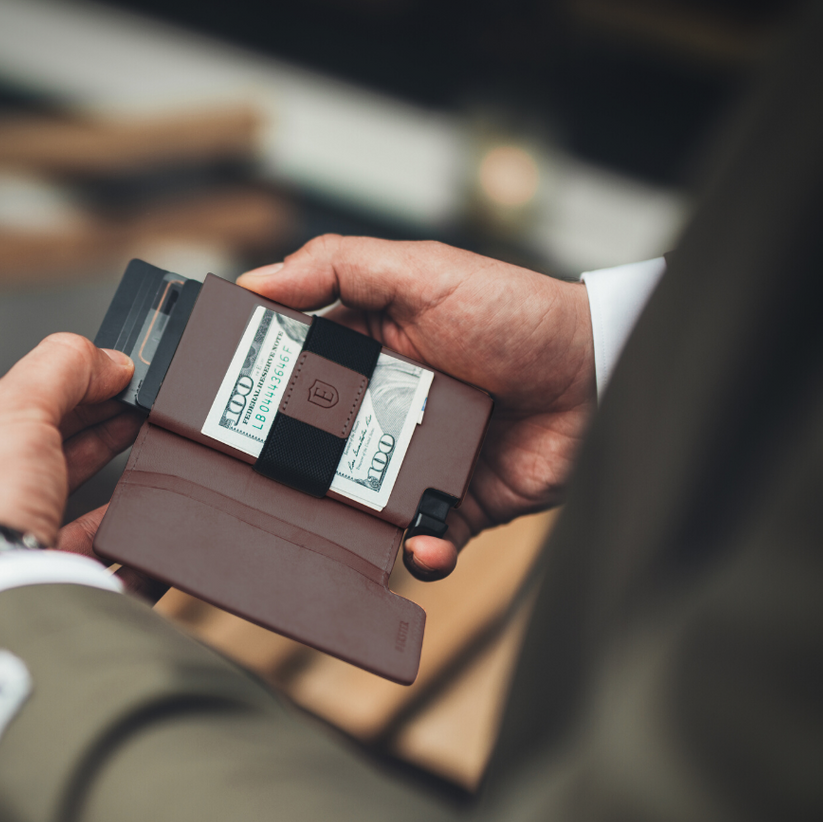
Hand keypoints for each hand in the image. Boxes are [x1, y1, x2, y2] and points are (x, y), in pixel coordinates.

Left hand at [0, 333, 141, 599]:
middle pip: (34, 470)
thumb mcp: (12, 409)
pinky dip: (128, 551)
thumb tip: (104, 359)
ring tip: (147, 456)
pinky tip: (149, 530)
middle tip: (133, 411)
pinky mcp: (45, 604)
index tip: (103, 383)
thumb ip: (58, 368)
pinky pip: (96, 573)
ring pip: (64, 522)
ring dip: (109, 491)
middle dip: (89, 436)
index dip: (55, 397)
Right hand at [237, 236, 594, 579]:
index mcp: (373, 353)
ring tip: (338, 528)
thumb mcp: (423, 272)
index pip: (302, 374)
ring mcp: (422, 461)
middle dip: (295, 468)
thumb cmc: (518, 315)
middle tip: (265, 483)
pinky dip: (420, 555)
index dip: (263, 391)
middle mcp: (389, 410)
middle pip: (323, 447)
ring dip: (348, 521)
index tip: (223, 408)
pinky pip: (426, 540)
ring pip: (364, 502)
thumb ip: (339, 267)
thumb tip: (257, 282)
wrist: (599, 376)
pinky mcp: (459, 505)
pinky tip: (420, 549)